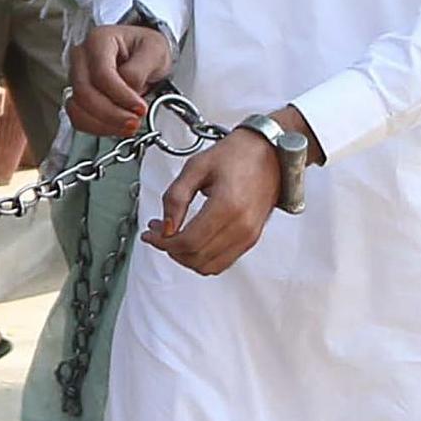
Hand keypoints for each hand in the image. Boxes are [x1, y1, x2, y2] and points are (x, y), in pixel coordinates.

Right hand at [66, 24, 174, 136]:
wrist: (142, 52)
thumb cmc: (145, 47)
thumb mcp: (154, 50)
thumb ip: (139, 71)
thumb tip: (128, 92)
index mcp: (98, 40)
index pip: (101, 73)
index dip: (120, 95)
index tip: (140, 108)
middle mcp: (82, 57)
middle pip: (85, 92)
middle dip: (111, 113)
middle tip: (134, 122)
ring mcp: (76, 77)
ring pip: (77, 108)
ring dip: (103, 124)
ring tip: (127, 127)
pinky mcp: (78, 95)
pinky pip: (78, 118)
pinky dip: (97, 127)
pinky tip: (116, 128)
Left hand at [144, 129, 278, 274]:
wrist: (270, 154)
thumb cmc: (237, 155)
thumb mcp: (196, 167)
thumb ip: (176, 197)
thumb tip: (165, 226)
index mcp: (227, 206)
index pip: (188, 242)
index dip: (163, 243)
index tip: (149, 234)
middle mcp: (242, 226)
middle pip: (196, 258)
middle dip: (170, 249)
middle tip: (157, 231)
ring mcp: (249, 236)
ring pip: (208, 266)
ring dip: (185, 257)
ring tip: (172, 236)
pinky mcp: (251, 239)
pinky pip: (222, 262)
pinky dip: (201, 258)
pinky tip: (191, 240)